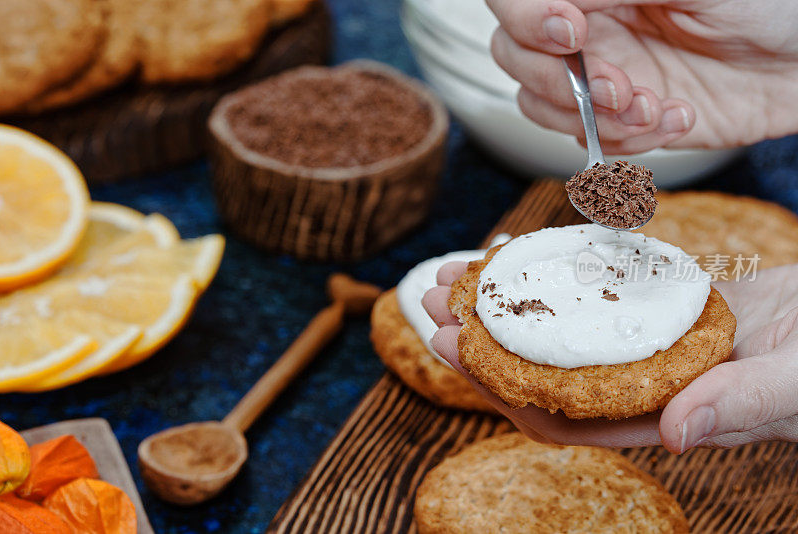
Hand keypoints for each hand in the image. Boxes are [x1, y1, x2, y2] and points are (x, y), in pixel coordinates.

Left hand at [423, 261, 797, 452]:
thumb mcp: (792, 384)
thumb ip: (735, 406)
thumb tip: (674, 435)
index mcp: (656, 412)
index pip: (555, 409)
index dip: (497, 382)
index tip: (451, 344)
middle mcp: (634, 381)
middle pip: (538, 365)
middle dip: (480, 336)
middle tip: (429, 295)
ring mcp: (638, 341)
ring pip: (554, 327)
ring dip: (504, 302)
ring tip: (454, 271)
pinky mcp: (651, 307)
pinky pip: (586, 291)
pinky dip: (551, 273)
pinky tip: (518, 252)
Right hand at [488, 0, 797, 153]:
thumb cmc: (767, 3)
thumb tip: (559, 5)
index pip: (514, 2)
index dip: (527, 20)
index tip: (570, 32)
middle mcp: (587, 30)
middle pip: (513, 57)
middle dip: (560, 82)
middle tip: (619, 87)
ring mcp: (598, 77)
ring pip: (540, 106)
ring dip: (594, 119)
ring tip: (651, 106)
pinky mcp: (620, 122)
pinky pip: (588, 142)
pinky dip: (628, 141)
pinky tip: (673, 117)